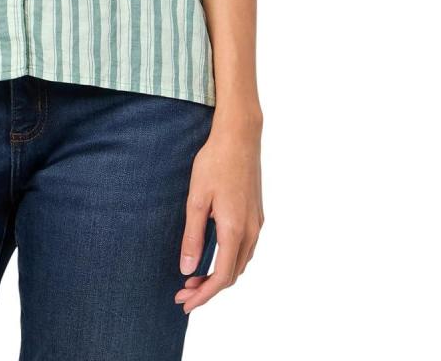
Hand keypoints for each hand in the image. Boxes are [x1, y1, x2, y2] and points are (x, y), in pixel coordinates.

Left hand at [175, 112, 263, 312]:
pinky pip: (246, 248)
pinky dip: (230, 260)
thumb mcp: (196, 199)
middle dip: (209, 289)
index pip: (222, 277)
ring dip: (220, 275)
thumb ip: (193, 236)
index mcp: (235, 230)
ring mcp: (257, 223)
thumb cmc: (214, 163)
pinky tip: (215, 255)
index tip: (184, 303)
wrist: (239, 137)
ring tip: (195, 277)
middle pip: (233, 274)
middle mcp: (251, 231)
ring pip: (241, 262)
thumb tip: (188, 269)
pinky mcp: (257, 214)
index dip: (204, 295)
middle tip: (183, 292)